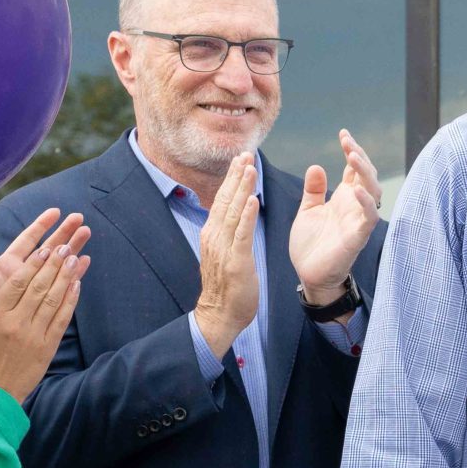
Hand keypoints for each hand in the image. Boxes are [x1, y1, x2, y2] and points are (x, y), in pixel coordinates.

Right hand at [0, 211, 89, 400]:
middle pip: (38, 287)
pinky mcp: (47, 347)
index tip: (45, 248)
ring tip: (74, 257)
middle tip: (65, 245)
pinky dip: (70, 300)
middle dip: (53, 264)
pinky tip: (77, 284)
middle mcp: (15, 324)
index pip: (17, 283)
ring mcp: (33, 336)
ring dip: (65, 277)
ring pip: (53, 300)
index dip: (33, 264)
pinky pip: (61, 319)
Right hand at [193, 153, 261, 354]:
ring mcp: (223, 248)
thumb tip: (236, 216)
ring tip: (249, 167)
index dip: (232, 179)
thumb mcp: (226, 253)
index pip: (222, 200)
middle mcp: (214, 236)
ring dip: (241, 188)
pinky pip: (241, 234)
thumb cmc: (228, 286)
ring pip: (232, 211)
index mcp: (214, 233)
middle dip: (235, 175)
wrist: (220, 314)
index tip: (241, 159)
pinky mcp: (235, 260)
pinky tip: (252, 200)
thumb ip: (229, 234)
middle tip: (244, 153)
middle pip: (225, 199)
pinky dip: (246, 215)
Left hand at [290, 128, 380, 304]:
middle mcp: (354, 206)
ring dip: (365, 173)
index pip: (354, 170)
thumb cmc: (311, 245)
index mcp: (343, 198)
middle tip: (347, 141)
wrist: (310, 275)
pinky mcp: (358, 236)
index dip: (352, 150)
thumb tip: (317, 166)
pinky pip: (369, 216)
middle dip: (359, 156)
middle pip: (366, 174)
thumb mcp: (307, 211)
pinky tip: (356, 189)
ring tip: (353, 156)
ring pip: (373, 190)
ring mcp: (358, 220)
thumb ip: (314, 191)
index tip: (343, 134)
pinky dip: (366, 202)